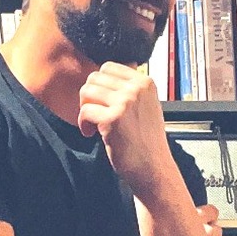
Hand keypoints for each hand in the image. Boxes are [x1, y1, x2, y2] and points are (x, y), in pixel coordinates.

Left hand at [77, 62, 170, 195]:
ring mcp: (125, 103)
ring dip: (84, 108)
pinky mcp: (113, 119)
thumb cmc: (146, 140)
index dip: (99, 85)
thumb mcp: (146, 105)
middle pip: (94, 77)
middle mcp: (136, 89)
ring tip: (92, 124)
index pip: (108, 67)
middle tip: (95, 114)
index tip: (102, 102)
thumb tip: (102, 74)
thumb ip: (129, 88)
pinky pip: (85, 111)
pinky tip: (91, 134)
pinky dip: (83, 124)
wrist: (153, 168)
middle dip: (89, 97)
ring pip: (87, 91)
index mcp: (145, 82)